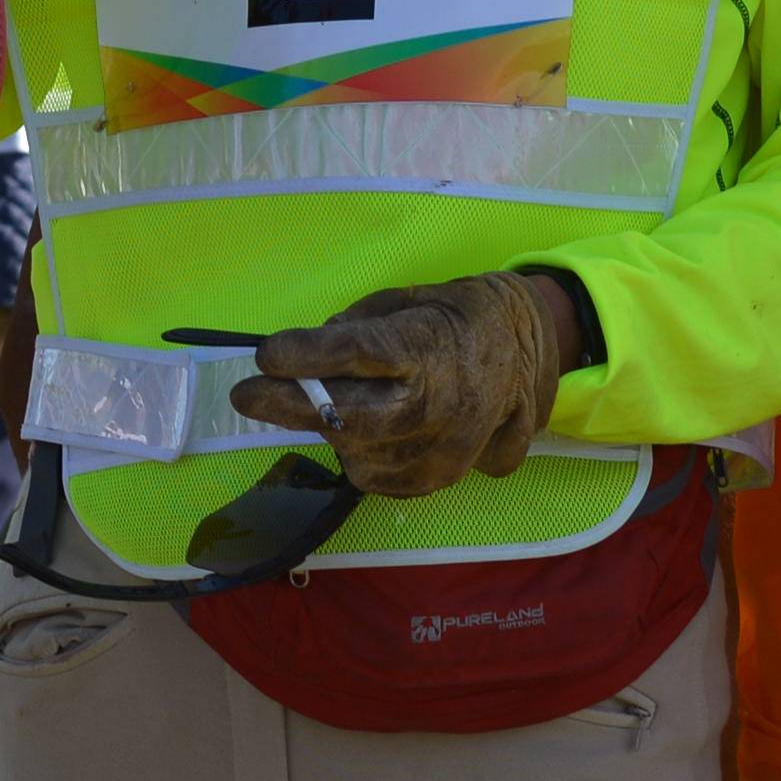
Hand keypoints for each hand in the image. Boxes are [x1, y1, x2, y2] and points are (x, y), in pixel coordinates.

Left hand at [231, 267, 588, 500]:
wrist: (532, 353)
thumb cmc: (461, 316)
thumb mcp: (411, 298)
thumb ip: (357, 325)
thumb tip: (308, 351)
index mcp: (433, 348)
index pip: (360, 354)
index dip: (308, 357)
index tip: (264, 355)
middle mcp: (443, 407)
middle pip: (350, 418)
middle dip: (291, 407)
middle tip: (248, 398)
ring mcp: (445, 453)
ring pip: (357, 454)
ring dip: (328, 428)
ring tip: (325, 401)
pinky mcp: (441, 481)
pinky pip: (377, 477)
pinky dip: (358, 454)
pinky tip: (363, 429)